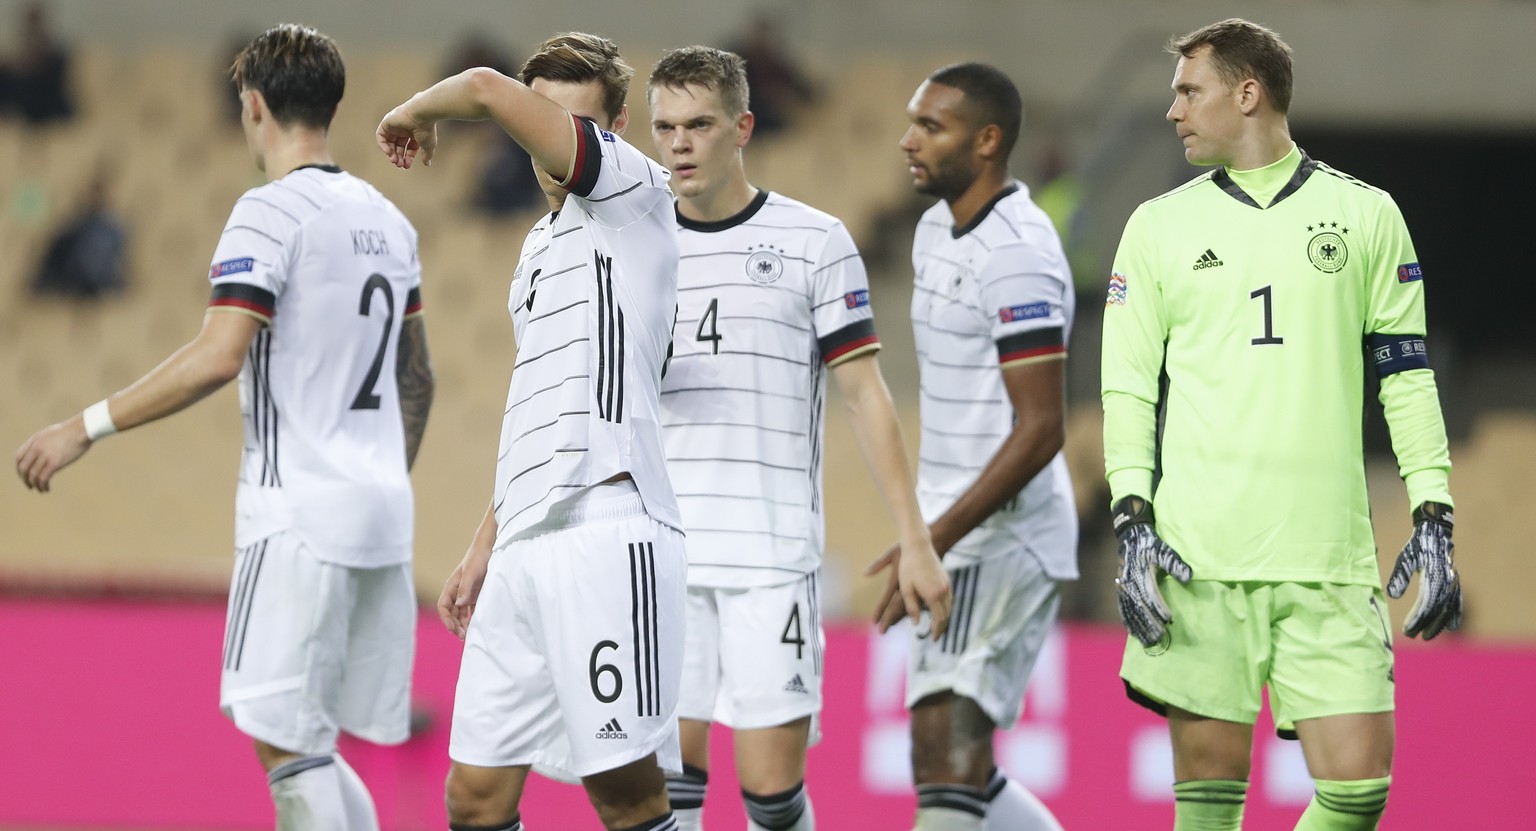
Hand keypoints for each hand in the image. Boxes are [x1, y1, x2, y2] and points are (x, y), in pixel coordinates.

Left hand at [15, 416, 91, 491]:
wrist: (82, 429)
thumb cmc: (71, 431)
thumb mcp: (51, 433)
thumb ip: (43, 442)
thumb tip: (43, 451)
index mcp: (34, 440)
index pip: (18, 457)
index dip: (19, 468)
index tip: (24, 475)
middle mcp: (36, 448)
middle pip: (23, 468)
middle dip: (25, 479)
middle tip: (29, 485)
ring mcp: (45, 455)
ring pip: (33, 475)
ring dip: (34, 484)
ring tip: (40, 489)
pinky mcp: (54, 463)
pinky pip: (43, 478)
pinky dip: (43, 485)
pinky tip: (46, 489)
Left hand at [376, 102, 437, 168]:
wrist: (422, 114)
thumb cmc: (426, 128)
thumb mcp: (428, 146)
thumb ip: (427, 155)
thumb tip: (427, 164)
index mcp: (414, 133)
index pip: (408, 147)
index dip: (407, 157)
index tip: (407, 165)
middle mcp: (403, 129)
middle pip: (397, 146)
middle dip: (398, 156)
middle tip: (399, 164)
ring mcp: (394, 125)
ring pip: (389, 142)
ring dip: (390, 153)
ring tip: (394, 160)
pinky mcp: (387, 122)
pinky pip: (380, 135)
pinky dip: (382, 145)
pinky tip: (388, 152)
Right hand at [437, 542, 491, 639]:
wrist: (489, 548)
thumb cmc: (478, 558)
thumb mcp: (471, 573)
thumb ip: (464, 588)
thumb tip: (459, 605)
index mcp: (451, 586)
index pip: (443, 606)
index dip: (446, 619)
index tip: (452, 629)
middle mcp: (457, 591)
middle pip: (451, 612)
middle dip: (454, 625)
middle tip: (462, 636)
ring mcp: (466, 593)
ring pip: (460, 613)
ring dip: (462, 624)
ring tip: (467, 635)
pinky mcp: (476, 594)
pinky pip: (470, 609)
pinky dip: (471, 618)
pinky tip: (476, 626)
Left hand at [866, 542, 951, 639]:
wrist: (918, 546)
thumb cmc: (908, 567)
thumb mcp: (906, 588)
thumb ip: (911, 607)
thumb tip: (915, 623)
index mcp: (933, 595)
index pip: (938, 619)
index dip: (936, 630)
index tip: (933, 639)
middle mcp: (943, 591)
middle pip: (946, 615)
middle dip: (941, 627)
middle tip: (936, 636)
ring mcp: (946, 585)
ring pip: (949, 607)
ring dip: (944, 618)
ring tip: (938, 626)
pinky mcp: (946, 579)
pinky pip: (949, 598)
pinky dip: (946, 608)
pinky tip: (940, 610)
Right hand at [1112, 496, 1192, 647]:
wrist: (1131, 538)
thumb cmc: (1151, 545)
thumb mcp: (1164, 550)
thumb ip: (1176, 564)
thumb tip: (1189, 578)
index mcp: (1141, 573)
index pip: (1150, 594)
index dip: (1158, 607)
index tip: (1169, 620)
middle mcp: (1130, 582)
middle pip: (1139, 606)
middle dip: (1149, 623)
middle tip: (1160, 637)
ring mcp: (1123, 587)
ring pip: (1130, 611)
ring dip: (1138, 626)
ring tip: (1148, 641)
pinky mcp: (1121, 590)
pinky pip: (1122, 609)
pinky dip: (1128, 622)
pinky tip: (1133, 633)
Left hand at [1387, 502, 1461, 639]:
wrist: (1436, 533)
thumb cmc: (1417, 546)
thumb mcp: (1404, 557)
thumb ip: (1399, 576)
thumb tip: (1392, 596)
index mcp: (1433, 574)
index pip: (1425, 602)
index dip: (1417, 618)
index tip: (1407, 630)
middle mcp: (1447, 580)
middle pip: (1437, 608)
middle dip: (1425, 624)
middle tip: (1412, 635)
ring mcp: (1453, 582)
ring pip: (1448, 608)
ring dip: (1438, 623)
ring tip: (1426, 636)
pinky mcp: (1455, 582)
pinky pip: (1457, 602)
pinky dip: (1454, 614)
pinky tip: (1451, 627)